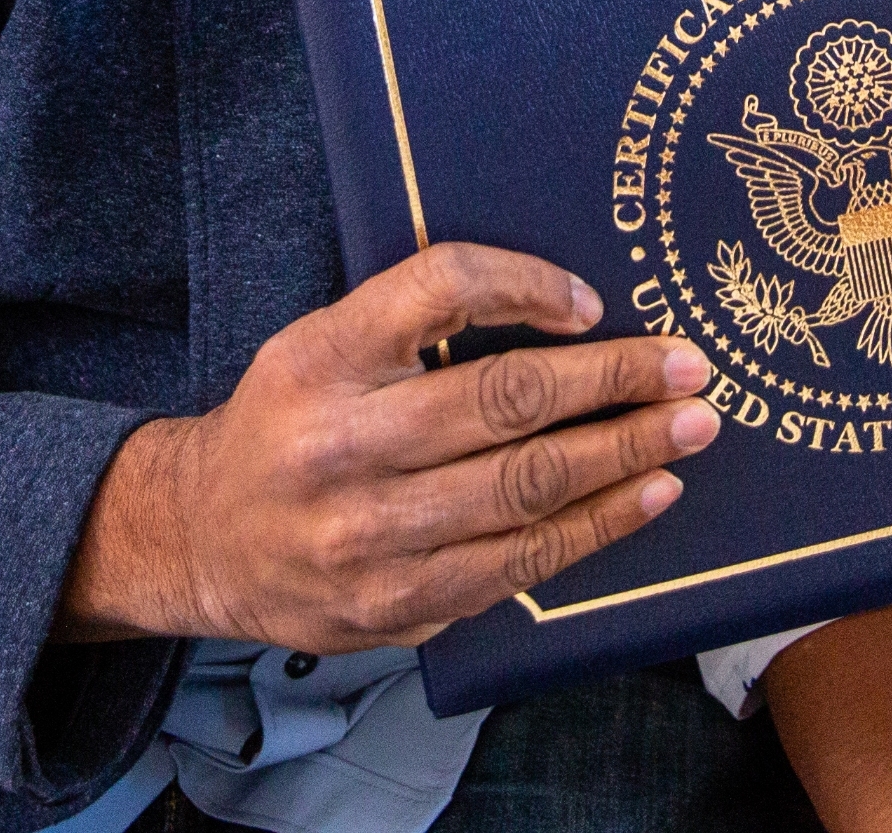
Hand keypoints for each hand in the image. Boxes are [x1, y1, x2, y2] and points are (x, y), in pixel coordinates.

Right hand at [55, 243, 719, 651]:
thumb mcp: (321, 343)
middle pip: (503, 399)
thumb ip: (413, 320)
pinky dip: (593, 528)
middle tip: (689, 369)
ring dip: (622, 456)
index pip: (438, 290)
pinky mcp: (397, 606)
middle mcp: (340, 445)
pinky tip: (644, 497)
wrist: (202, 539)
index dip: (526, 286)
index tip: (593, 300)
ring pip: (524, 490)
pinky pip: (518, 564)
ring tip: (687, 430)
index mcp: (321, 358)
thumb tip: (562, 305)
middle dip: (613, 382)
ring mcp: (370, 536)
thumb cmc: (287, 423)